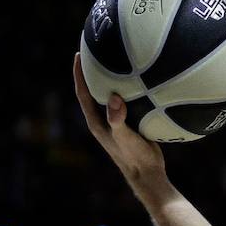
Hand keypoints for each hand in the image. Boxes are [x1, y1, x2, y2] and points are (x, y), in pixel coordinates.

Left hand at [73, 53, 166, 186]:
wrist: (147, 173)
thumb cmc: (133, 157)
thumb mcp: (124, 137)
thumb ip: (117, 119)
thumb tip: (115, 98)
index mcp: (96, 121)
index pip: (83, 93)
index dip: (79, 74)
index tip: (79, 55)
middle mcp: (103, 120)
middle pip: (94, 91)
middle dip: (93, 72)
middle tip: (96, 52)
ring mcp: (116, 122)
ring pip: (110, 96)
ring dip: (111, 80)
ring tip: (118, 61)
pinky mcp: (130, 123)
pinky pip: (127, 102)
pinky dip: (130, 90)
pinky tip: (142, 81)